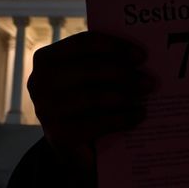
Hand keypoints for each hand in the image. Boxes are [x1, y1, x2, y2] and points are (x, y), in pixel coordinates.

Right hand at [27, 30, 157, 174]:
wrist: (72, 145)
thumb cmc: (85, 101)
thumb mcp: (89, 77)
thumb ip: (103, 61)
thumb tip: (138, 54)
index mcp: (46, 58)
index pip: (83, 43)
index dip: (114, 46)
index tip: (141, 54)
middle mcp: (39, 81)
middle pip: (89, 68)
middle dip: (123, 72)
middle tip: (149, 78)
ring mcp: (46, 109)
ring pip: (93, 96)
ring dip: (125, 94)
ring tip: (146, 93)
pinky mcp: (57, 135)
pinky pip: (96, 123)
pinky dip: (122, 118)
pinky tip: (138, 115)